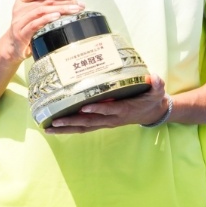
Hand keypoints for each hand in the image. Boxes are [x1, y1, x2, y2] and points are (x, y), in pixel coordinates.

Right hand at [4, 0, 82, 60]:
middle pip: (44, 1)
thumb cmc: (28, 29)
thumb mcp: (34, 15)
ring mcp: (20, 21)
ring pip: (41, 10)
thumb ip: (46, 7)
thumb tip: (71, 3)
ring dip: (60, 9)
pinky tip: (57, 17)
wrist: (13, 47)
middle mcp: (20, 9)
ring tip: (73, 10)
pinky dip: (47, 19)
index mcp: (23, 0)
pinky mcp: (21, 33)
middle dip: (63, 2)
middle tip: (78, 5)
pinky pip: (35, 23)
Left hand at [47, 74, 170, 133]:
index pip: (109, 110)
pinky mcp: (102, 122)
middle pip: (89, 122)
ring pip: (83, 128)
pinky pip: (84, 127)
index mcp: (124, 109)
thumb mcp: (157, 90)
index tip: (84, 107)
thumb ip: (156, 84)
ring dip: (66, 128)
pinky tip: (55, 128)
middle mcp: (112, 119)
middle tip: (54, 121)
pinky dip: (69, 129)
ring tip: (48, 128)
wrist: (152, 112)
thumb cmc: (152, 98)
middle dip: (71, 122)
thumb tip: (153, 77)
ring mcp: (106, 122)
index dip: (97, 110)